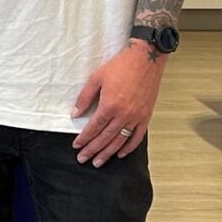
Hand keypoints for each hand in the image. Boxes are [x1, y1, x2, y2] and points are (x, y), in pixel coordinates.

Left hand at [71, 44, 164, 165]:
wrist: (146, 59)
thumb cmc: (121, 66)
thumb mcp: (97, 78)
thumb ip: (85, 98)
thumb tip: (75, 114)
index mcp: (109, 106)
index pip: (93, 128)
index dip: (84, 138)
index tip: (76, 146)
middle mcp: (123, 115)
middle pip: (105, 138)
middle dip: (92, 150)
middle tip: (83, 159)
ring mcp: (136, 117)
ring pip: (119, 141)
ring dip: (107, 153)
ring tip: (98, 162)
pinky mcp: (146, 116)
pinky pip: (137, 137)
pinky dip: (129, 147)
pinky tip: (121, 154)